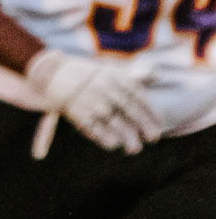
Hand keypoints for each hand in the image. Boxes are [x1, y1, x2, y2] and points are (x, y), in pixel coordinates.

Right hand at [23, 46, 162, 154]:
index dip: (151, 111)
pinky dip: (102, 137)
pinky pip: (91, 126)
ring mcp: (90, 100)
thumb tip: (157, 74)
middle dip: (142, 124)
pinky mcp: (76, 112)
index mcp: (115, 77)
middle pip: (127, 108)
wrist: (57, 74)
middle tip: (153, 138)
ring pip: (111, 120)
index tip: (160, 124)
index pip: (138, 95)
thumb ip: (136, 74)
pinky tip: (113, 146)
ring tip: (135, 149)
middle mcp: (103, 88)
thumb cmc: (92, 75)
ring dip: (124, 135)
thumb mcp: (113, 69)